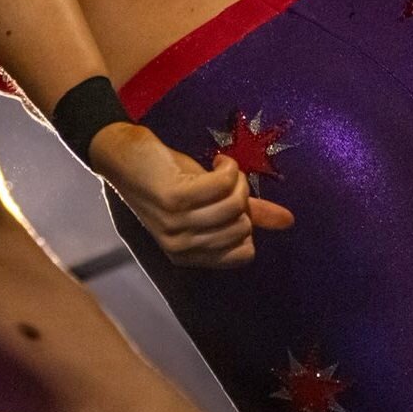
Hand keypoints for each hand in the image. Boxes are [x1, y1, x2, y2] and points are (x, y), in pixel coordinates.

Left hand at [91, 123, 293, 267]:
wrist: (124, 156)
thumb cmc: (168, 179)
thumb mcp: (210, 200)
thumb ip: (249, 212)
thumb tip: (288, 221)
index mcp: (189, 256)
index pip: (243, 255)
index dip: (246, 223)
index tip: (230, 202)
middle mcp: (181, 246)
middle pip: (242, 228)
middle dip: (242, 197)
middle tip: (223, 180)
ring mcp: (176, 225)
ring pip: (235, 206)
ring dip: (236, 179)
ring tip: (220, 168)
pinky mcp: (175, 199)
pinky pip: (225, 185)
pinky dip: (229, 168)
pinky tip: (218, 161)